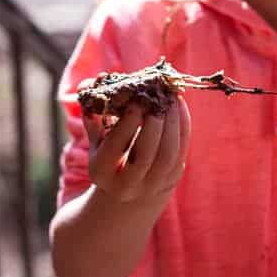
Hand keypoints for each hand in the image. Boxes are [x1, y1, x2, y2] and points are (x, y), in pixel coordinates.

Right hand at [79, 78, 190, 203]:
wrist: (126, 193)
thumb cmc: (109, 156)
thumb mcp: (96, 141)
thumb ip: (94, 115)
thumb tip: (94, 83)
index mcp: (101, 172)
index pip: (115, 148)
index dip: (127, 123)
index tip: (136, 100)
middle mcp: (127, 185)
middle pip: (145, 154)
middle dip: (153, 123)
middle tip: (157, 97)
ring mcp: (152, 185)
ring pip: (168, 154)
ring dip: (172, 122)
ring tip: (170, 98)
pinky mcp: (171, 179)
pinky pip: (181, 151)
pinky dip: (182, 126)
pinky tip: (179, 105)